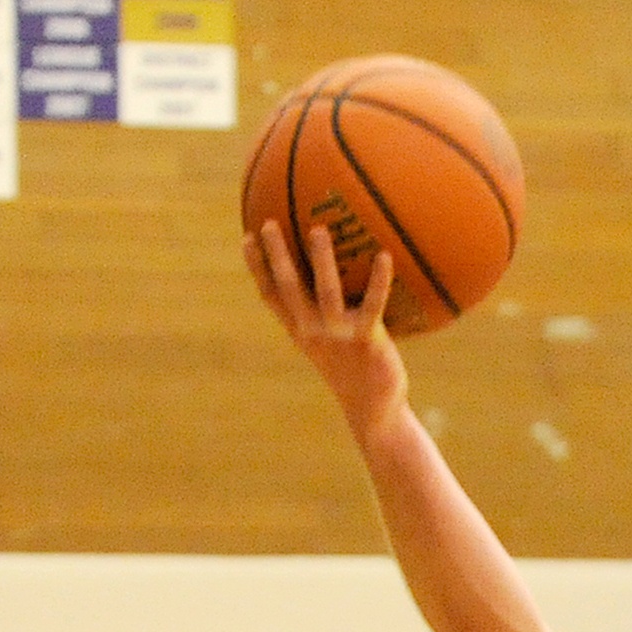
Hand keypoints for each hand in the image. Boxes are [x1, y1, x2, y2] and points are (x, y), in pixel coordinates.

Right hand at [244, 221, 408, 443]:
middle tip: (270, 223)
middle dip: (277, 255)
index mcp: (300, 331)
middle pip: (289, 287)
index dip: (257, 268)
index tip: (247, 238)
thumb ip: (323, 315)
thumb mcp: (330, 342)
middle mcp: (313, 331)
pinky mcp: (367, 339)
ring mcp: (339, 335)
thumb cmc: (353, 369)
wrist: (373, 408)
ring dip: (321, 259)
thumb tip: (330, 277)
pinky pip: (374, 303)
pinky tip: (384, 255)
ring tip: (318, 229)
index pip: (270, 295)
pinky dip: (379, 280)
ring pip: (325, 291)